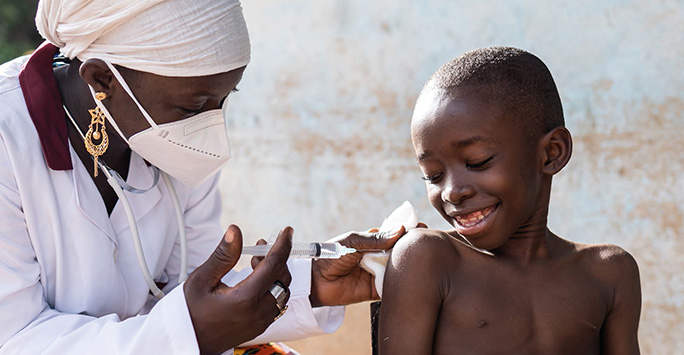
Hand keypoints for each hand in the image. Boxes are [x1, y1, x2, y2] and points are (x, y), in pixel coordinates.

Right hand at [184, 225, 292, 354]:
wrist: (186, 341)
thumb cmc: (190, 311)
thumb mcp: (202, 279)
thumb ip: (223, 255)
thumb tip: (235, 231)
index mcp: (245, 298)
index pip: (274, 265)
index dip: (283, 244)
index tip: (287, 231)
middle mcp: (258, 312)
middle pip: (282, 277)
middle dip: (276, 257)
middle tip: (260, 246)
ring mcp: (261, 322)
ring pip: (283, 291)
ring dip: (275, 273)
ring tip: (255, 263)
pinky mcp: (259, 327)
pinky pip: (277, 303)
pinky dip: (273, 287)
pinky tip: (257, 280)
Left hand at [310, 223, 424, 306]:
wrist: (315, 280)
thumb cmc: (331, 255)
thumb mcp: (353, 242)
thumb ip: (376, 239)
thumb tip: (400, 229)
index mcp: (372, 242)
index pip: (394, 235)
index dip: (407, 231)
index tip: (421, 226)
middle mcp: (377, 257)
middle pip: (400, 252)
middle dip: (413, 247)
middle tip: (427, 242)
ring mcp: (378, 273)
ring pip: (399, 268)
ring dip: (410, 264)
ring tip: (424, 259)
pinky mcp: (376, 290)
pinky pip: (392, 286)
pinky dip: (402, 283)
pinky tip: (413, 277)